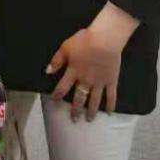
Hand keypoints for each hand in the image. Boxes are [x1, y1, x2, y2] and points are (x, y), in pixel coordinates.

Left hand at [48, 5, 135, 120]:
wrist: (105, 40)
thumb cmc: (84, 41)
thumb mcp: (65, 47)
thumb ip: (57, 60)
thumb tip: (47, 72)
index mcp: (73, 72)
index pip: (62, 87)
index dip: (57, 95)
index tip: (54, 101)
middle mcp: (86, 80)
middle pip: (79, 98)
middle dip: (76, 110)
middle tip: (74, 120)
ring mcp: (100, 82)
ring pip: (95, 100)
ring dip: (91, 111)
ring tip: (89, 120)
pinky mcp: (111, 81)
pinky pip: (111, 96)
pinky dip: (110, 105)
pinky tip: (109, 113)